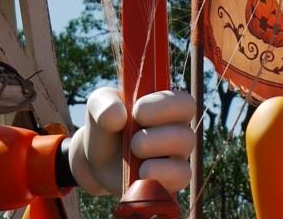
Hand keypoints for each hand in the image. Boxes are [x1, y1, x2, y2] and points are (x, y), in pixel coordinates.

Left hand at [68, 86, 194, 196]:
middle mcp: (178, 130)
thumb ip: (105, 103)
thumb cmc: (105, 124)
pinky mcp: (170, 180)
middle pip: (186, 133)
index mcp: (168, 106)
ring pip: (183, 159)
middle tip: (133, 140)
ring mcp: (176, 157)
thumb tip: (118, 116)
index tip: (137, 111)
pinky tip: (140, 173)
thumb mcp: (98, 105)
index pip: (185, 103)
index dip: (165, 106)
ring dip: (156, 154)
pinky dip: (160, 176)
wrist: (96, 159)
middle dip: (157, 137)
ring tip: (134, 152)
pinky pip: (180, 178)